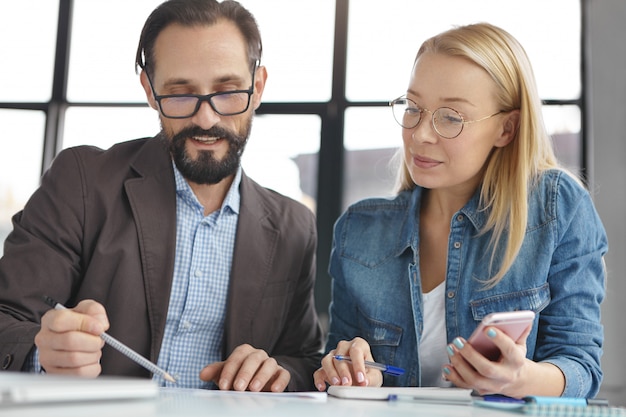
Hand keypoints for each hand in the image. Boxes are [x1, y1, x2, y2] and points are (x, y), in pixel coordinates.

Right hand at [34, 299, 108, 377]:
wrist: (70, 341)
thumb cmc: (78, 325)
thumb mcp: (87, 310)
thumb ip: (95, 311)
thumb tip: (100, 326)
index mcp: (50, 319)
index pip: (62, 320)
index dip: (84, 323)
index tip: (99, 328)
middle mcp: (44, 339)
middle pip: (70, 341)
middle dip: (93, 341)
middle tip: (99, 340)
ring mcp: (47, 358)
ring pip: (75, 359)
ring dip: (93, 354)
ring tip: (94, 350)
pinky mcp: (54, 373)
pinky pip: (79, 373)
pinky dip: (92, 367)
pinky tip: (90, 360)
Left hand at [199, 344, 289, 391]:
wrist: (257, 380)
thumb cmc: (238, 375)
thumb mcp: (226, 373)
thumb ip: (215, 372)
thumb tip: (202, 374)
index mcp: (244, 352)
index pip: (236, 357)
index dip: (229, 371)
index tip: (223, 386)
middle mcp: (258, 355)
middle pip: (253, 359)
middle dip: (245, 373)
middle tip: (238, 387)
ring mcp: (271, 363)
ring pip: (269, 365)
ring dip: (261, 376)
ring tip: (254, 389)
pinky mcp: (282, 373)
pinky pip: (283, 374)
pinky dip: (280, 381)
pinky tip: (274, 390)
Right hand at [313, 337, 382, 391]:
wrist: (361, 380)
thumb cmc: (368, 374)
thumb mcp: (375, 376)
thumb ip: (370, 378)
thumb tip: (364, 381)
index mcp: (358, 345)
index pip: (356, 351)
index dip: (358, 365)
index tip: (361, 378)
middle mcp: (344, 348)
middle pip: (339, 355)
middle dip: (343, 371)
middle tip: (347, 383)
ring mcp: (333, 356)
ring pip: (327, 361)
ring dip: (331, 373)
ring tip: (337, 384)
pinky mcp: (325, 368)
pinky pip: (319, 371)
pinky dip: (319, 379)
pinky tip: (323, 387)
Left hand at [443, 326, 563, 396]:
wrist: (517, 380)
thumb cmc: (514, 358)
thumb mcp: (520, 344)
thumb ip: (519, 331)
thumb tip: (524, 318)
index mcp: (516, 361)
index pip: (509, 350)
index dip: (500, 339)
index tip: (488, 329)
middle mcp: (505, 376)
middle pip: (487, 368)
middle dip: (470, 355)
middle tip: (458, 341)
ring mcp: (493, 385)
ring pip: (474, 379)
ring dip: (459, 364)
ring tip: (451, 349)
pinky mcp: (481, 389)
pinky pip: (465, 385)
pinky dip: (454, 377)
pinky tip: (447, 366)